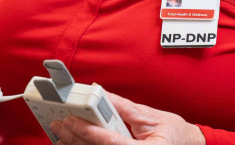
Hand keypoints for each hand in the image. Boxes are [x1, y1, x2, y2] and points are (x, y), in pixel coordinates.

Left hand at [49, 92, 202, 144]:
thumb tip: (101, 94)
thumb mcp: (150, 116)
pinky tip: (73, 142)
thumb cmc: (175, 133)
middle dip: (77, 138)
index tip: (73, 122)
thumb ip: (124, 107)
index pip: (114, 142)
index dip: (91, 133)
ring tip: (60, 133)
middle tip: (59, 124)